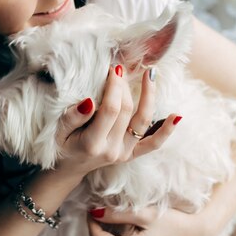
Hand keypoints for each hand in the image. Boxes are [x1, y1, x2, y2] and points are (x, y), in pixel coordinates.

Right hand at [54, 65, 179, 177]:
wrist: (69, 167)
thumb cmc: (62, 144)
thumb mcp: (58, 131)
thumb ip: (72, 117)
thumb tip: (90, 101)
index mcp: (93, 144)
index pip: (110, 110)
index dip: (114, 86)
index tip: (112, 68)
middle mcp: (113, 150)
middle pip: (127, 111)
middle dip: (124, 86)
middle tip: (119, 68)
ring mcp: (125, 153)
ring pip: (143, 122)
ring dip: (150, 97)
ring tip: (150, 74)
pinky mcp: (132, 154)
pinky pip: (153, 143)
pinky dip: (166, 130)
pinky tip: (177, 115)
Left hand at [87, 206, 214, 235]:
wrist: (197, 233)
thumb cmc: (174, 220)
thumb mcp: (144, 213)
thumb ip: (117, 214)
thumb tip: (94, 212)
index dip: (91, 222)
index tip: (91, 207)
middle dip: (96, 230)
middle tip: (97, 211)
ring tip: (111, 218)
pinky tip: (123, 229)